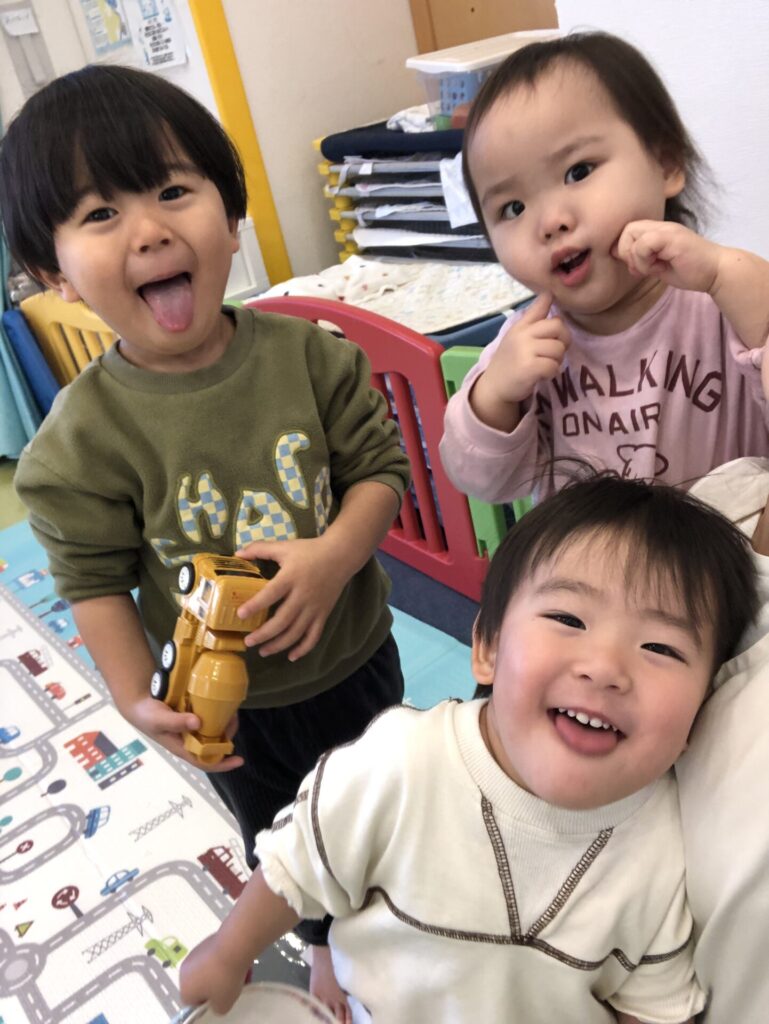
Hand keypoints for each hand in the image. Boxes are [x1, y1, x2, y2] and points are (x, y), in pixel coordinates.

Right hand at [122, 693, 243, 772]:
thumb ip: (176, 721)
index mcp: (182, 748)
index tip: (239, 760)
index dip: (222, 764)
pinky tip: (221, 703)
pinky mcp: (191, 718)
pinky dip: (216, 713)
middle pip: (214, 745)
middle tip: (234, 718)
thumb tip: (198, 723)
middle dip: (227, 735)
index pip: (204, 762)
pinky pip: (208, 719)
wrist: (139, 704)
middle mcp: (190, 741)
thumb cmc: (148, 716)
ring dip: (224, 723)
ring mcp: (191, 730)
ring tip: (231, 709)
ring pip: (213, 732)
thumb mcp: (159, 719)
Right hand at [179, 932, 250, 1014]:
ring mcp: (196, 952)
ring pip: (211, 969)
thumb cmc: (224, 978)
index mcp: (185, 987)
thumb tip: (219, 1001)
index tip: (222, 1000)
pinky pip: (217, 956)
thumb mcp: (223, 1005)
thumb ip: (217, 1008)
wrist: (234, 946)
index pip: (193, 1002)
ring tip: (242, 974)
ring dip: (225, 973)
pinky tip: (241, 961)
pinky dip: (227, 959)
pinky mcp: (208, 940)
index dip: (209, 1003)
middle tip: (233, 988)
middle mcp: (186, 968)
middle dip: (218, 986)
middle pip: (203, 984)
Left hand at [235, 536, 349, 660]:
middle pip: (282, 620)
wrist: (341, 555)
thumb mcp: (284, 547)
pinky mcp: (324, 614)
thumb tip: (238, 553)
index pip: (271, 594)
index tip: (241, 615)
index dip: (256, 605)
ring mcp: (314, 607)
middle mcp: (303, 595)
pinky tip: (291, 656)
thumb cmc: (310, 550)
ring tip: (263, 651)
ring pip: (296, 632)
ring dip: (279, 645)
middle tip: (248, 642)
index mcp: (291, 577)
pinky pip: (314, 636)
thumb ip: (260, 548)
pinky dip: (303, 649)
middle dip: (264, 634)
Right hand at [470, 291, 569, 429]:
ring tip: (544, 365)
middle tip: (553, 351)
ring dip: (556, 360)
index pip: (540, 305)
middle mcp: (522, 334)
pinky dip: (551, 373)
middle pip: (558, 327)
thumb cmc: (510, 361)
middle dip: (563, 340)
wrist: (495, 386)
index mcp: (521, 325)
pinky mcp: (529, 368)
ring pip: (558, 349)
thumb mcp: (518, 335)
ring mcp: (525, 350)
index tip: (553, 297)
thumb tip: (550, 294)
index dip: (551, 299)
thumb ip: (534, 317)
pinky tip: (541, 375)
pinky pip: (554, 366)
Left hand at [614, 220, 720, 293]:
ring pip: (631, 234)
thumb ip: (640, 258)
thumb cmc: (690, 270)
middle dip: (626, 252)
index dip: (624, 250)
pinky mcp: (672, 237)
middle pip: (626, 229)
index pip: (627, 231)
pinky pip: (644, 243)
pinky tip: (658, 268)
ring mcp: (667, 230)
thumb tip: (616, 254)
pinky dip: (645, 260)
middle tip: (640, 269)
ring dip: (637, 258)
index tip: (636, 268)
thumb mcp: (657, 265)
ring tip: (653, 268)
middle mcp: (661, 226)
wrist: (716, 272)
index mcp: (657, 231)